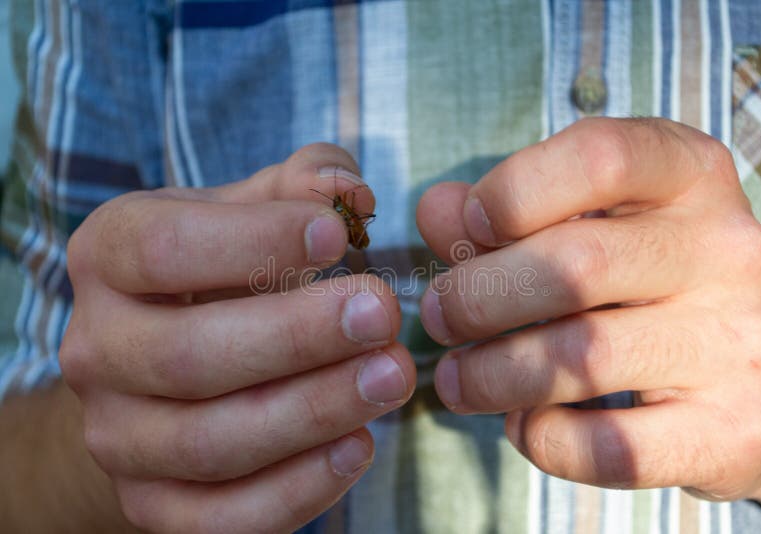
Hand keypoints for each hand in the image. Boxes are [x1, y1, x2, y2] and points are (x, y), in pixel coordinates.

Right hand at [60, 144, 414, 532]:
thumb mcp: (249, 211)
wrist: (162, 370)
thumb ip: (301, 187)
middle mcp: (96, 349)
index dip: (255, 242)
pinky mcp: (151, 503)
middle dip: (296, 337)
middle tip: (381, 314)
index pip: (165, 248)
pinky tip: (358, 446)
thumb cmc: (218, 272)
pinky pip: (219, 518)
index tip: (336, 237)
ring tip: (391, 377)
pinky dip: (296, 490)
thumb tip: (351, 193)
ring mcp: (118, 435)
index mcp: (109, 257)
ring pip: (210, 441)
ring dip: (313, 411)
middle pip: (188, 355)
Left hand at [416, 118, 760, 505]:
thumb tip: (437, 210)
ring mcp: (737, 341)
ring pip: (582, 359)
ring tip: (456, 381)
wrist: (749, 369)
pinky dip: (543, 439)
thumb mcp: (585, 220)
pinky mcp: (735, 429)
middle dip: (476, 298)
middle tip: (438, 318)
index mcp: (688, 174)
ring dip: (490, 376)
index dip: (512, 191)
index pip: (599, 158)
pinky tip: (525, 422)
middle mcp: (726, 248)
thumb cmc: (641, 281)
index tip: (469, 228)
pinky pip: (611, 446)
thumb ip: (506, 212)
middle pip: (575, 265)